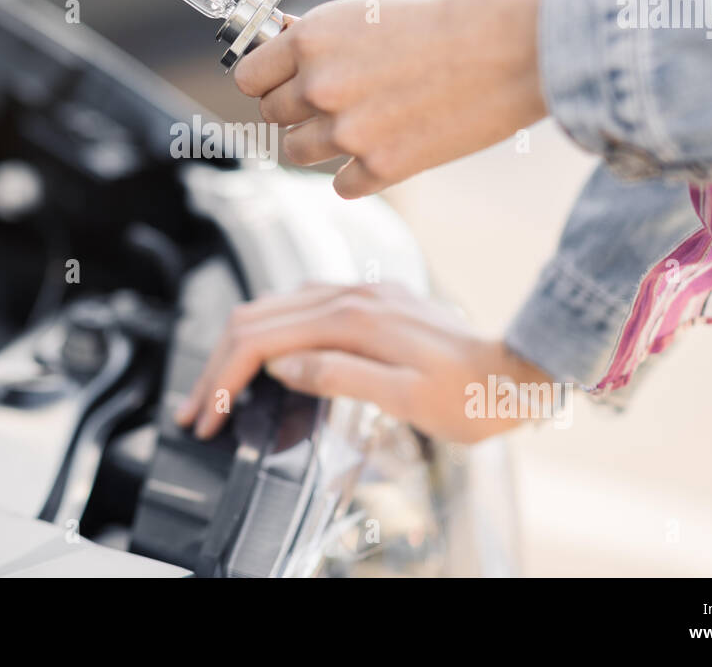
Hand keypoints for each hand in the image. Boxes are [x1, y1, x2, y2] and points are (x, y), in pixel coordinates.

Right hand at [173, 282, 550, 442]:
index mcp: (351, 320)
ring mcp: (356, 295)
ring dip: (235, 350)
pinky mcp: (366, 303)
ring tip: (216, 390)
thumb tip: (284, 368)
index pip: (260, 340)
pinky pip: (296, 310)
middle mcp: (348, 296)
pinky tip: (263, 360)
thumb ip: (340, 376)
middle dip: (214, 365)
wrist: (518, 372)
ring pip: (270, 310)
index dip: (223, 379)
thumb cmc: (471, 396)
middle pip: (254, 319)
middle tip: (193, 411)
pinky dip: (265, 336)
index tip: (205, 417)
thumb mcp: (407, 399)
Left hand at [235, 0, 547, 197]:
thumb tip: (290, 42)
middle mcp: (320, 85)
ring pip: (299, 153)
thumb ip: (328, 36)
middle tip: (336, 101)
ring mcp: (348, 131)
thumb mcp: (377, 9)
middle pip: (273, 116)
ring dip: (323, 143)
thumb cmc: (462, 12)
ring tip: (363, 124)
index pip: (249, 75)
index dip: (268, 79)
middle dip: (299, 110)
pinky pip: (342, 185)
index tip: (285, 81)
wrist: (521, 44)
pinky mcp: (382, 168)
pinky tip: (387, 151)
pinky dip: (359, 174)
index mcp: (314, 38)